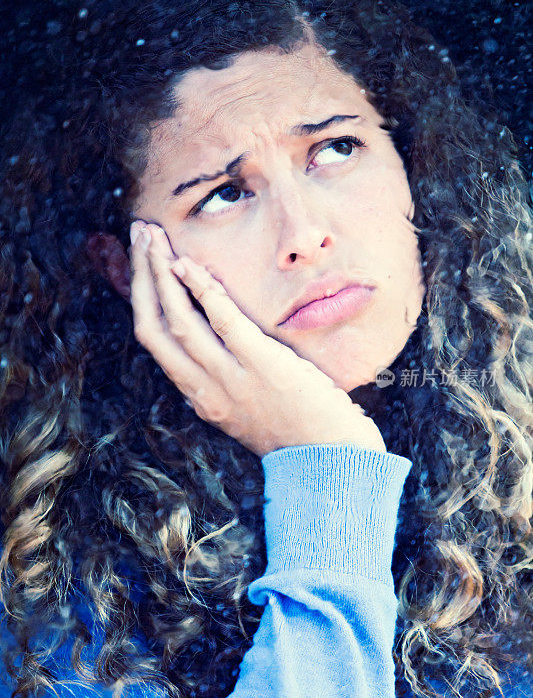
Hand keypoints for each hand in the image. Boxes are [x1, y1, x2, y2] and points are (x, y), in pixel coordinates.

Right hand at [129, 222, 385, 457]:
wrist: (332, 464)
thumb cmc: (299, 435)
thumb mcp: (248, 411)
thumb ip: (228, 382)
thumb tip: (219, 347)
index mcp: (202, 398)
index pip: (156, 343)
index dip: (142, 298)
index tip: (141, 262)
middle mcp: (207, 390)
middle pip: (155, 327)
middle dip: (141, 276)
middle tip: (140, 233)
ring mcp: (232, 379)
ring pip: (179, 321)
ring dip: (161, 273)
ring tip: (154, 235)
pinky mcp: (263, 366)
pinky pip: (223, 322)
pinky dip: (202, 291)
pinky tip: (188, 265)